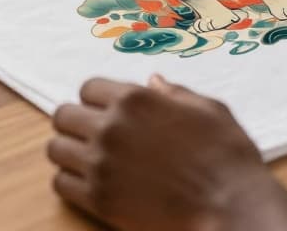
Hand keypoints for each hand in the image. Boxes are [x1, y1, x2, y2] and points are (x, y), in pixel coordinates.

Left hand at [48, 76, 286, 230]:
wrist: (230, 205)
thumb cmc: (227, 155)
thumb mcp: (208, 109)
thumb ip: (174, 93)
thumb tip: (153, 81)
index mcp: (134, 98)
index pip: (88, 88)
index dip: (99, 99)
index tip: (109, 111)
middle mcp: (110, 127)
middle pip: (63, 115)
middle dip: (77, 122)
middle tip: (94, 134)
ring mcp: (101, 164)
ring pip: (55, 149)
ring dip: (70, 151)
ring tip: (90, 159)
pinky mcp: (98, 199)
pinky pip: (60, 184)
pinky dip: (71, 182)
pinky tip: (92, 183)